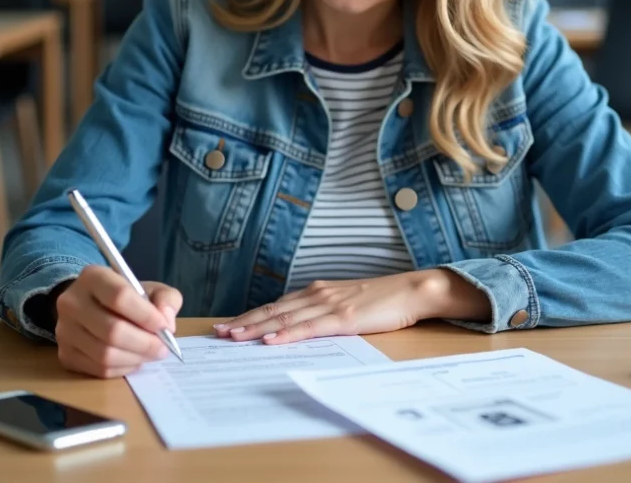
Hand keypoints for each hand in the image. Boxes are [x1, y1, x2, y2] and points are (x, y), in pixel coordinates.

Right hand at [53, 265, 182, 377]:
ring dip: (135, 358)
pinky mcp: (65, 355)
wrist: (92, 307)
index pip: (119, 297)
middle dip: (144, 343)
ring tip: (151, 354)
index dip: (146, 315)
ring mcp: (64, 330)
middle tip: (163, 348)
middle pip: (112, 330)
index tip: (164, 327)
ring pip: (105, 354)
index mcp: (93, 277)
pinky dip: (123, 369)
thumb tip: (166, 323)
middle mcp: (71, 302)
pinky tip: (133, 360)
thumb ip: (166, 299)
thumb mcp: (151, 289)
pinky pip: (99, 370)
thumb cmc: (127, 297)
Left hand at [212, 269, 489, 344]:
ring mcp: (330, 305)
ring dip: (257, 327)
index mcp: (319, 292)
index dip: (251, 315)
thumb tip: (302, 329)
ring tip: (234, 336)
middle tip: (218, 332)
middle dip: (244, 322)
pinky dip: (286, 334)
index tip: (228, 325)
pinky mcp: (344, 317)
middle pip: (274, 310)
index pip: (277, 306)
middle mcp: (318, 294)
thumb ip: (324, 314)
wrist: (412, 291)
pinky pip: (309, 328)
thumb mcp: (348, 305)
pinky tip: (270, 339)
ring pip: (285, 318)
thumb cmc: (383, 301)